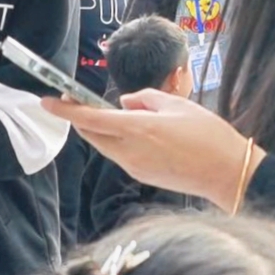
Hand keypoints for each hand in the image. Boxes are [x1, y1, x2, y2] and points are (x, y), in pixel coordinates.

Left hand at [42, 89, 255, 206]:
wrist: (227, 173)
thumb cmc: (208, 135)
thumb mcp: (178, 105)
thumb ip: (146, 98)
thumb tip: (124, 102)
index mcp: (138, 128)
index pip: (90, 118)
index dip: (65, 110)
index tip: (47, 100)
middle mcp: (129, 150)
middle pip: (92, 133)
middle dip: (80, 117)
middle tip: (76, 100)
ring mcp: (133, 166)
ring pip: (105, 144)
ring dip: (100, 129)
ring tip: (112, 113)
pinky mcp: (141, 175)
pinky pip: (120, 154)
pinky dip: (118, 140)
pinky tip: (135, 131)